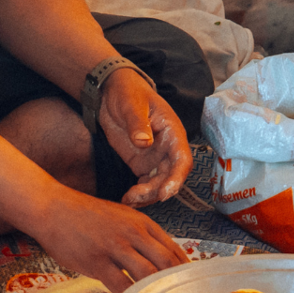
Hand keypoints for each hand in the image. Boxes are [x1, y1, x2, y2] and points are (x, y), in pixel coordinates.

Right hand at [28, 191, 189, 292]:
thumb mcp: (121, 218)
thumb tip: (159, 264)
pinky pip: (120, 286)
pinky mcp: (97, 261)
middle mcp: (134, 233)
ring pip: (148, 275)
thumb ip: (141, 238)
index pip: (175, 251)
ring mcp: (116, 247)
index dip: (187, 272)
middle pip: (167, 264)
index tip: (192, 290)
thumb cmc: (87, 216)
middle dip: (178, 286)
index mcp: (143, 223)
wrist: (53, 207)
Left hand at [96, 67, 192, 205]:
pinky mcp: (141, 164)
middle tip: (137, 197)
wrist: (111, 92)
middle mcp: (167, 149)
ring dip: (146, 196)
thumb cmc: (128, 92)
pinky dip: (138, 194)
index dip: (176, 178)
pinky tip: (126, 201)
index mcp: (172, 132)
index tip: (165, 192)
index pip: (182, 160)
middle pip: (170, 177)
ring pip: (157, 184)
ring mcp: (155, 158)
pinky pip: (144, 184)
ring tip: (128, 200)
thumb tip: (144, 142)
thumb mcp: (132, 104)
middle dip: (156, 191)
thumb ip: (138, 123)